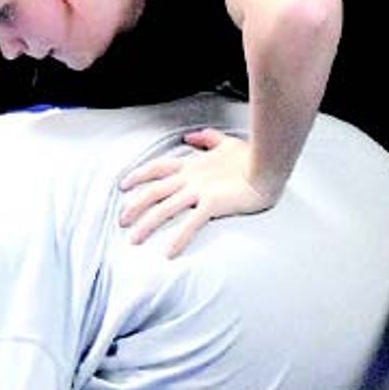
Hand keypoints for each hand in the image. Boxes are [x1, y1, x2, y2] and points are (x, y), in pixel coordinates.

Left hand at [119, 130, 276, 256]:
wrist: (268, 165)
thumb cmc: (251, 156)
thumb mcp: (226, 142)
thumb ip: (206, 138)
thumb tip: (191, 137)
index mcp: (192, 164)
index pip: (157, 168)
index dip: (138, 175)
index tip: (124, 185)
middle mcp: (191, 177)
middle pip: (154, 191)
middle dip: (134, 206)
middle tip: (120, 221)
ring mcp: (200, 190)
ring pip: (165, 208)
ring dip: (147, 225)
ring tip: (134, 240)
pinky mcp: (213, 203)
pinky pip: (191, 224)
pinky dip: (178, 239)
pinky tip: (168, 252)